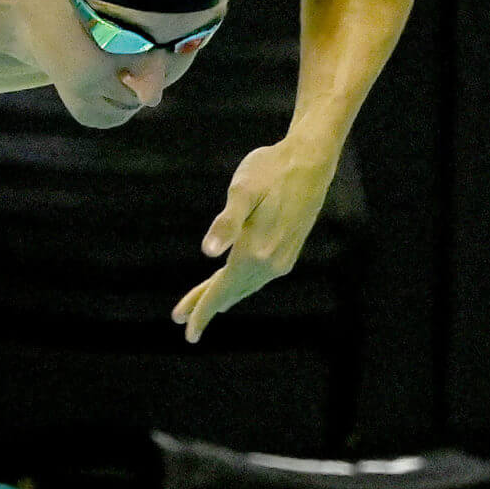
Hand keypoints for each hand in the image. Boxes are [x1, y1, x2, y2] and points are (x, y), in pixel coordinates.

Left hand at [173, 139, 338, 342]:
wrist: (310, 160)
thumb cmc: (271, 169)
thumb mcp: (242, 190)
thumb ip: (226, 223)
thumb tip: (208, 252)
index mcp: (256, 251)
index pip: (222, 289)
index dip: (201, 309)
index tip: (185, 329)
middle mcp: (272, 262)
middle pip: (231, 291)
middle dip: (205, 306)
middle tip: (179, 321)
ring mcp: (282, 258)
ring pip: (244, 285)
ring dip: (221, 295)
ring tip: (200, 306)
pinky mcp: (288, 249)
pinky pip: (256, 277)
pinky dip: (238, 284)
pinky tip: (232, 284)